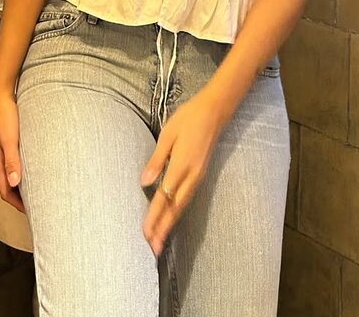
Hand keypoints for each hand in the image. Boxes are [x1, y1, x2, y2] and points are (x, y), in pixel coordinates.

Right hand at [0, 83, 25, 213]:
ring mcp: (2, 152)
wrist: (0, 96)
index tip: (32, 212)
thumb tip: (14, 183)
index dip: (18, 205)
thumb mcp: (10, 139)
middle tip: (37, 205)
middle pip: (8, 187)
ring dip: (22, 185)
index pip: (5, 192)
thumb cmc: (5, 115)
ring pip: (11, 176)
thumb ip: (12, 160)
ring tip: (38, 190)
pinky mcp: (8, 144)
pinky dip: (23, 172)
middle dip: (20, 198)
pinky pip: (15, 164)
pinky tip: (34, 169)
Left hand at [140, 90, 223, 257]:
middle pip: (175, 208)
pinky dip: (178, 211)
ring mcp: (198, 176)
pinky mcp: (200, 174)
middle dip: (163, 228)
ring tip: (160, 239)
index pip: (164, 198)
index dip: (154, 218)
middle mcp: (192, 175)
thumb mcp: (168, 134)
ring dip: (170, 223)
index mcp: (181, 165)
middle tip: (152, 248)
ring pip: (182, 205)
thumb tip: (144, 182)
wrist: (214, 111)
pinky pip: (187, 198)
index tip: (145, 234)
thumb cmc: (188, 118)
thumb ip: (157, 159)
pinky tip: (172, 217)